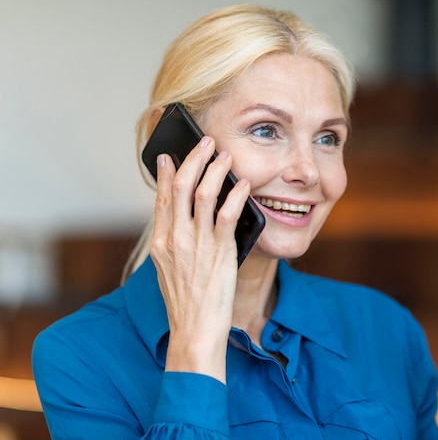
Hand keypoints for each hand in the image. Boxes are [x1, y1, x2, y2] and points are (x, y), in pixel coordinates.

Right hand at [150, 136, 250, 381]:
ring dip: (215, 169)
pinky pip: (228, 214)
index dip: (164, 173)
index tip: (167, 155)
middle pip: (179, 186)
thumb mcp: (170, 270)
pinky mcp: (220, 251)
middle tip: (204, 142)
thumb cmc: (186, 302)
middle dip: (193, 159)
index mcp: (161, 242)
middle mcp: (175, 238)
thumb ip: (176, 242)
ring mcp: (196, 243)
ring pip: (202, 193)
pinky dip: (236, 195)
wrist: (195, 329)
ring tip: (225, 155)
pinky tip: (243, 184)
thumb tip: (188, 218)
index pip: (161, 198)